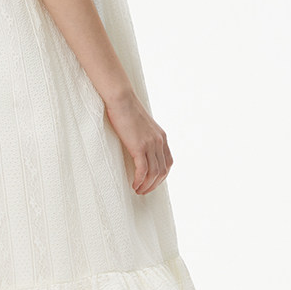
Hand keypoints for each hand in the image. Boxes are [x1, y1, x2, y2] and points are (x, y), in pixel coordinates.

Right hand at [107, 73, 172, 196]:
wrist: (121, 98)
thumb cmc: (128, 111)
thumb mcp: (143, 126)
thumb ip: (147, 138)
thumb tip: (142, 151)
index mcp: (161, 136)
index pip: (168, 163)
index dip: (161, 177)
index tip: (151, 183)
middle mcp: (159, 141)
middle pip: (162, 171)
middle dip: (154, 185)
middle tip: (143, 191)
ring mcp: (150, 144)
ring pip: (153, 174)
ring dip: (146, 186)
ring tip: (137, 190)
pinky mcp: (139, 146)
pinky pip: (142, 171)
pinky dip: (139, 181)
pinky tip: (134, 184)